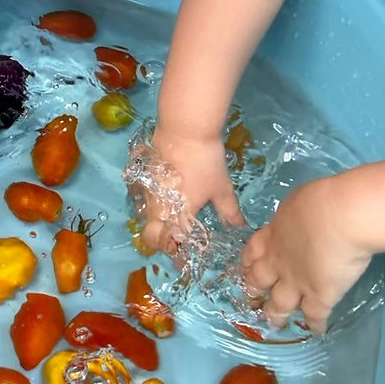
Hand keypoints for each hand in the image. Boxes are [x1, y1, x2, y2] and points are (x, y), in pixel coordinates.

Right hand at [125, 123, 243, 254]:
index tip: (183, 254)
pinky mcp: (144, 174)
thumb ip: (229, 211)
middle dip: (161, 239)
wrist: (184, 129)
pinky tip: (168, 193)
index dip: (175, 252)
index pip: (169, 243)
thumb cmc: (205, 163)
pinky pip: (147, 196)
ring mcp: (148, 190)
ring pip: (147, 214)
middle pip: (151, 234)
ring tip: (174, 215)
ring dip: (158, 220)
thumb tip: (239, 226)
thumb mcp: (221, 188)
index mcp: (176, 216)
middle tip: (176, 235)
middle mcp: (157, 207)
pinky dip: (155, 201)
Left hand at [241, 176, 374, 333]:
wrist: (340, 217)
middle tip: (251, 297)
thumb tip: (297, 218)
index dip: (249, 261)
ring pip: (280, 304)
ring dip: (276, 314)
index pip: (254, 250)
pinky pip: (315, 314)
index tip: (245, 268)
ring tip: (274, 323)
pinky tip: (317, 332)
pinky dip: (316, 325)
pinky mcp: (320, 295)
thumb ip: (293, 216)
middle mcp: (279, 261)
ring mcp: (297, 281)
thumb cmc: (320, 200)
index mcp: (274, 234)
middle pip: (260, 279)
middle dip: (254, 289)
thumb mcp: (297, 202)